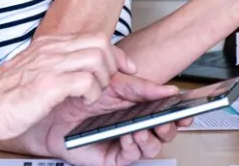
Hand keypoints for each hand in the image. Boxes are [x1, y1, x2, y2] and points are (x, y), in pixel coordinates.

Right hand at [0, 34, 134, 139]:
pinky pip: (87, 80)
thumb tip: (80, 69)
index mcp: (50, 45)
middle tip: (108, 85)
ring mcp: (51, 64)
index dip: (117, 53)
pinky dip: (92, 93)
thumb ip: (56, 63)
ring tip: (91, 95)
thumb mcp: (36, 70)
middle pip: (101, 43)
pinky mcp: (50, 84)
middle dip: (113, 65)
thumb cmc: (6, 94)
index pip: (95, 38)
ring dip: (103, 80)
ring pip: (98, 58)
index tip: (126, 68)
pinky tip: (82, 102)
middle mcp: (52, 49)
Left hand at [18, 73, 189, 165]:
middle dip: (170, 127)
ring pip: (152, 147)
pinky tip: (130, 135)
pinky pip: (131, 156)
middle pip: (164, 132)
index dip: (180, 112)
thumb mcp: (113, 83)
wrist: (50, 108)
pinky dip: (135, 146)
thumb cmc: (78, 94)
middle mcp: (134, 125)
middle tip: (167, 119)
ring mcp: (124, 141)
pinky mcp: (112, 156)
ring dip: (153, 138)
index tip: (188, 108)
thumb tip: (168, 89)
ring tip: (145, 127)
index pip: (166, 113)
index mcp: (138, 107)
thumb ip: (141, 87)